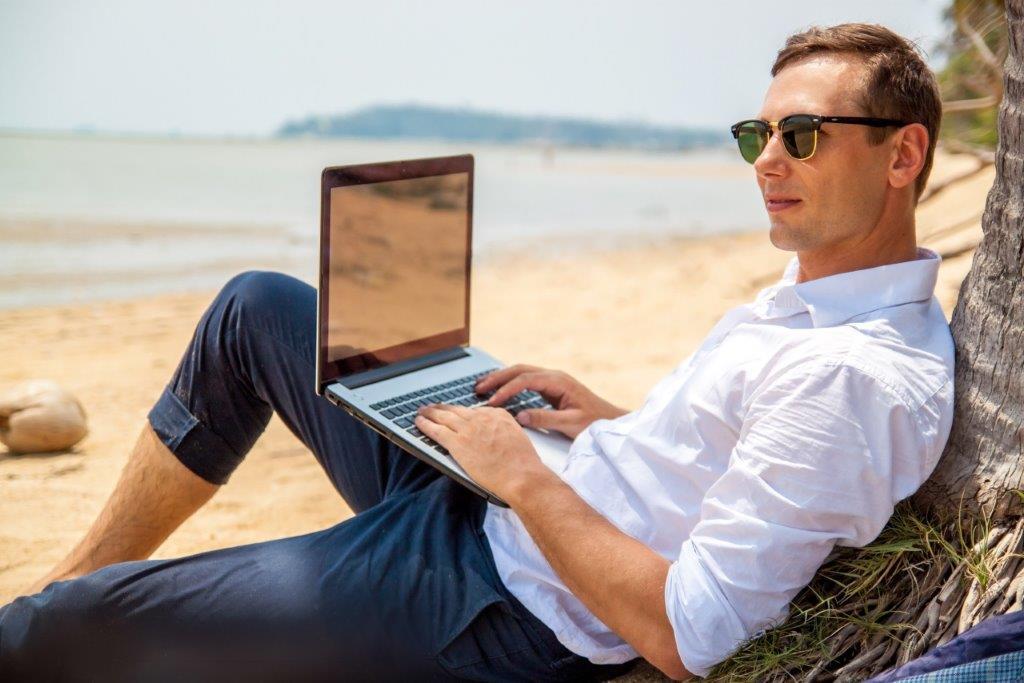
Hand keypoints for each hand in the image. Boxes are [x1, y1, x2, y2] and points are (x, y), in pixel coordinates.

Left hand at [414, 404, 547, 499]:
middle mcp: (481, 418)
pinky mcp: (457, 443)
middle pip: (456, 410)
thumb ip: (505, 431)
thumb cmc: (523, 463)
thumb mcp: (518, 437)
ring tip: (422, 411)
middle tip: (433, 406)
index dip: (462, 413)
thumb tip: (496, 435)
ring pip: (443, 417)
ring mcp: (468, 429)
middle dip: (443, 408)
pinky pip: (436, 430)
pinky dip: (425, 425)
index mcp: (498, 416)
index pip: (475, 411)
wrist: (520, 474)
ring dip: (430, 412)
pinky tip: (418, 422)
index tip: (456, 414)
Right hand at [475, 364, 627, 438]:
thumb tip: (520, 416)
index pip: (526, 380)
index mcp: (559, 381)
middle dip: (497, 378)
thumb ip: (545, 419)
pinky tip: (498, 390)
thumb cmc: (594, 421)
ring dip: (501, 378)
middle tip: (478, 388)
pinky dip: (509, 384)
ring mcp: (552, 380)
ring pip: (521, 372)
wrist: (610, 420)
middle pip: (519, 370)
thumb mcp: (570, 423)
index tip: (493, 401)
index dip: (507, 390)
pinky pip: (525, 380)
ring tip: (481, 386)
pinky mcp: (550, 387)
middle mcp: (554, 376)